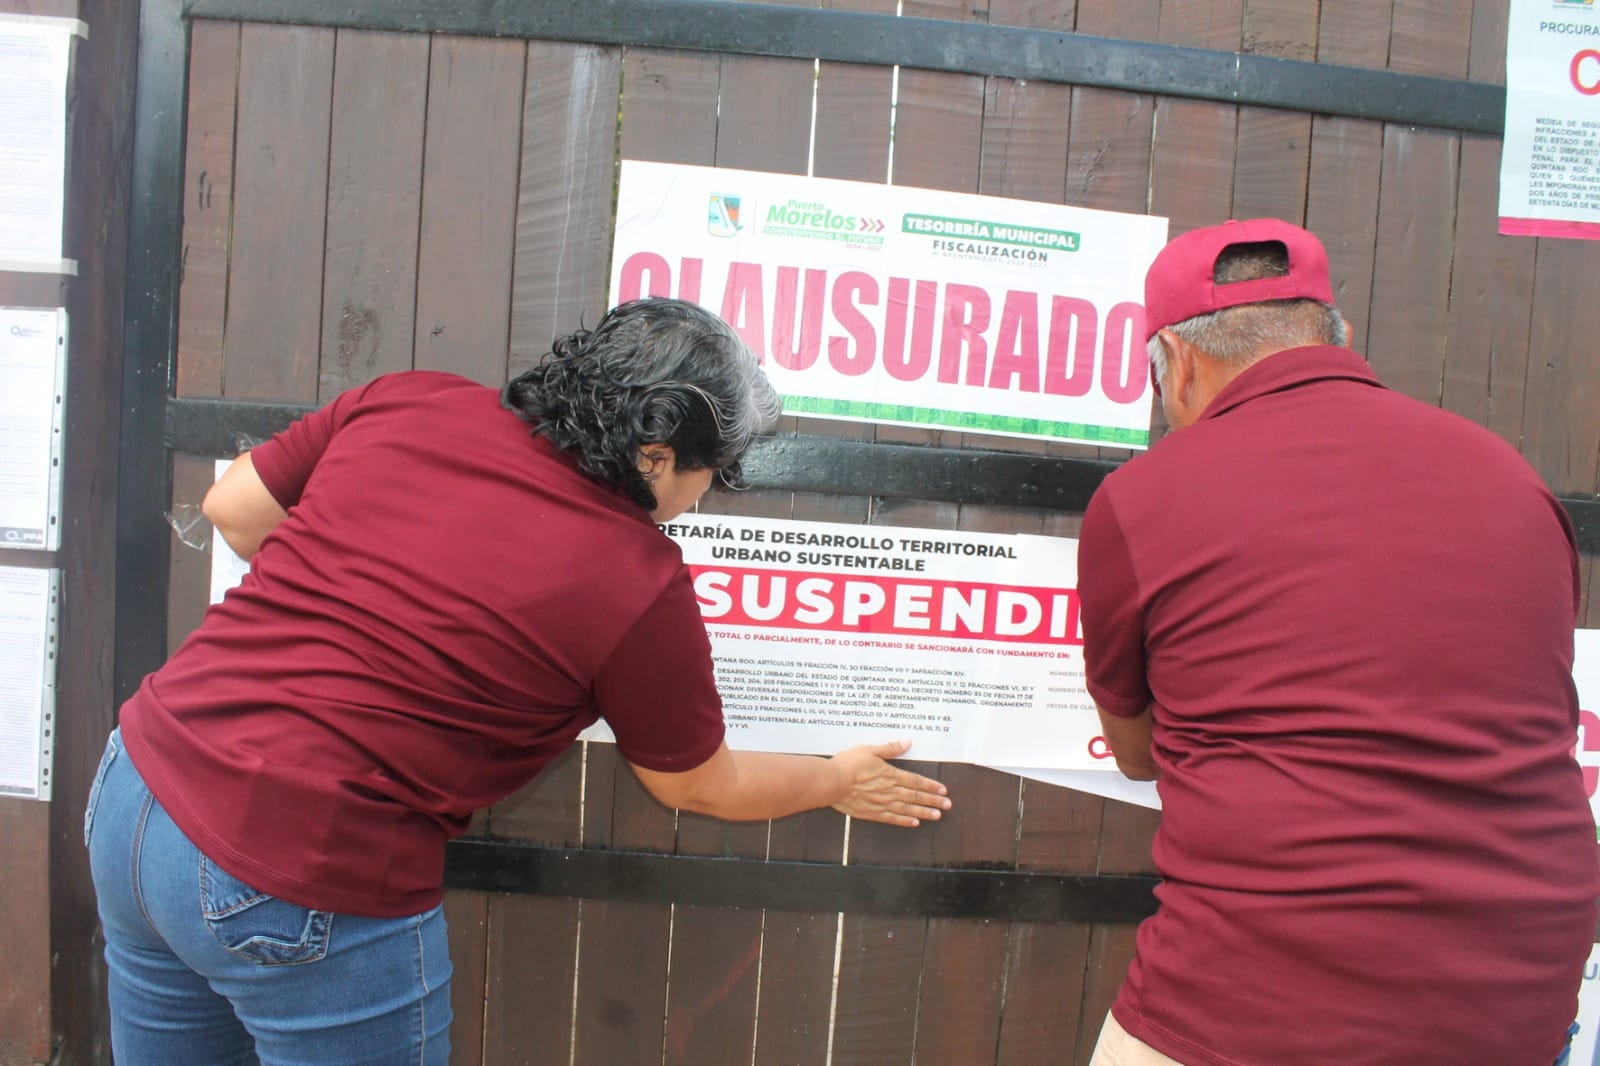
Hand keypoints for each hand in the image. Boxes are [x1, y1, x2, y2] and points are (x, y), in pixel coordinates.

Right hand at [828, 741, 950, 826]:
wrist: (831, 782)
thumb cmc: (848, 764)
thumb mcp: (869, 750)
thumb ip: (890, 749)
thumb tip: (907, 743)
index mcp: (890, 774)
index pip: (916, 781)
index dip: (931, 786)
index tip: (943, 790)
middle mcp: (889, 790)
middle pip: (916, 796)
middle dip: (933, 801)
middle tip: (948, 805)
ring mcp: (882, 803)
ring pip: (908, 809)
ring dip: (924, 812)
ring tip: (937, 815)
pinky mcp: (872, 812)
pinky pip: (893, 818)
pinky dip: (905, 821)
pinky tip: (915, 823)